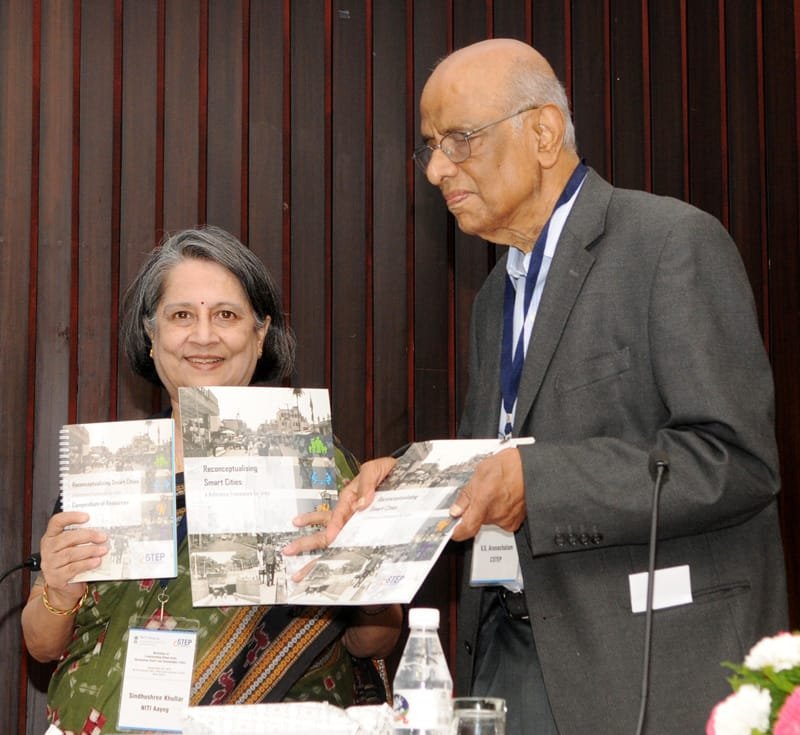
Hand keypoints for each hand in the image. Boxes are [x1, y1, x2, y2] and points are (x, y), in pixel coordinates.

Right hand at [39, 511, 107, 601]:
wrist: (66, 587)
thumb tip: (103, 529)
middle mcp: (47, 549)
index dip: (70, 517)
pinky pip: (72, 568)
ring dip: (89, 551)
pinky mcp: (55, 578)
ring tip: (103, 550)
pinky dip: (86, 564)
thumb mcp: (75, 547)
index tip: (87, 516)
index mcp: (51, 537)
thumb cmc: (72, 562)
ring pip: (70, 554)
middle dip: (87, 536)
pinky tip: (96, 561)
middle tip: (103, 537)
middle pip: (66, 538)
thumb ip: (83, 537)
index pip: (56, 522)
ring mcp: (49, 564)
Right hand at [282, 456, 396, 558]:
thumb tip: (360, 504)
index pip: (336, 515)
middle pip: (326, 528)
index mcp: (348, 499)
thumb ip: (366, 484)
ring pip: (335, 536)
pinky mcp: (368, 526)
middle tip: (288, 550)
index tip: (329, 538)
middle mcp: (349, 512)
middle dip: (307, 541)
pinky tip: (334, 564)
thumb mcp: (374, 470)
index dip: (333, 526)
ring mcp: (357, 521)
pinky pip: (356, 539)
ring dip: (317, 548)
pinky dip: (346, 552)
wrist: (405, 475)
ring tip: (300, 561)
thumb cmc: (387, 471)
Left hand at [449, 448, 525, 540]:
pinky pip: (501, 520)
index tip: (451, 530)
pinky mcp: (516, 521)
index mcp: (484, 502)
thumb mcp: (479, 474)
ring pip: (489, 519)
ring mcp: (507, 519)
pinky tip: (503, 498)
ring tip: (494, 492)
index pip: (466, 528)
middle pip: (476, 522)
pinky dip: (499, 511)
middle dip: (474, 511)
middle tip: (479, 495)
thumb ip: (466, 495)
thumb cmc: (509, 465)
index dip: (456, 532)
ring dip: (487, 510)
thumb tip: (455, 510)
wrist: (531, 467)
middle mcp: (496, 514)